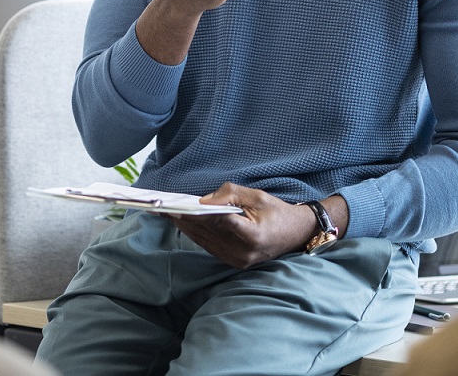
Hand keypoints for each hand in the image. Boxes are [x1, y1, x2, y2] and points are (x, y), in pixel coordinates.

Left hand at [168, 183, 317, 268]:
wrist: (296, 235)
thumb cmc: (277, 212)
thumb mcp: (256, 196)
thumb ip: (229, 195)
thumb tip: (202, 201)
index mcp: (252, 235)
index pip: (218, 221)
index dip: (195, 213)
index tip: (175, 206)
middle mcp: (243, 252)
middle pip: (206, 233)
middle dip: (183, 219)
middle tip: (161, 207)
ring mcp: (238, 261)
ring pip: (204, 241)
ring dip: (185, 227)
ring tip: (166, 213)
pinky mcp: (234, 263)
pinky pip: (209, 246)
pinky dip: (195, 233)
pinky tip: (182, 223)